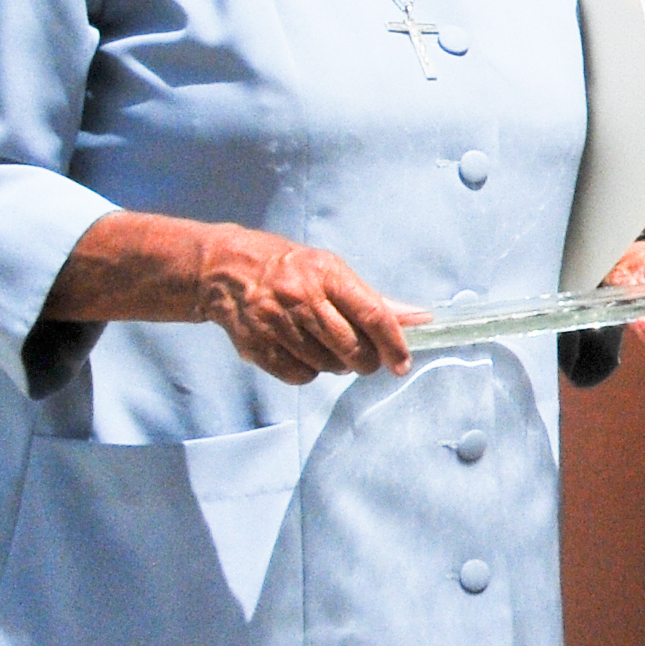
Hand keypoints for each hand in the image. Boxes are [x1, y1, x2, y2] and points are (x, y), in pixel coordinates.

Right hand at [194, 226, 415, 380]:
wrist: (223, 270)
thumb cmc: (289, 270)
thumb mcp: (331, 271)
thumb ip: (374, 300)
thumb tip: (421, 319)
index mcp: (327, 275)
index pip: (372, 314)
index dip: (394, 344)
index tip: (403, 364)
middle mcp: (302, 298)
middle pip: (352, 347)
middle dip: (366, 361)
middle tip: (364, 358)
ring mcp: (277, 323)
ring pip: (328, 365)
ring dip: (337, 365)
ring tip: (326, 347)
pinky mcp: (256, 345)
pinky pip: (300, 375)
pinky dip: (309, 372)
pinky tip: (304, 354)